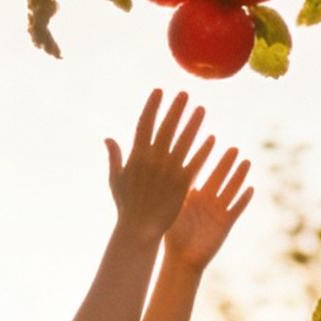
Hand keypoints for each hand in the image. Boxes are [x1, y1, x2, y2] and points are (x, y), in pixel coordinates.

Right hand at [105, 88, 215, 243]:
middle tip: (184, 93)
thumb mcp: (116, 180)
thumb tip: (108, 139)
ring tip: (201, 109)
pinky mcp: (182, 184)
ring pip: (184, 142)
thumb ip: (115, 157)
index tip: (159, 91)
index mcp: (137, 156)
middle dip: (176, 109)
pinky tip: (212, 139)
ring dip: (193, 124)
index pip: (145, 124)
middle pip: (167, 128)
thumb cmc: (127, 205)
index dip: (153, 106)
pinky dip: (204, 151)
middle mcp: (153, 160)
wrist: (139, 229)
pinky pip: (195, 163)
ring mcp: (169, 171)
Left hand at [162, 143, 253, 271]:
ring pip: (231, 189)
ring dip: (239, 176)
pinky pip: (237, 209)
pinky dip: (243, 199)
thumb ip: (171, 190)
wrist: (181, 260)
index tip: (211, 137)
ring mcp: (218, 211)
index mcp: (192, 195)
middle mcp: (207, 200)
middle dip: (226, 163)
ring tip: (246, 161)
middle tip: (233, 148)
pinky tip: (250, 188)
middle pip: (219, 177)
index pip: (201, 170)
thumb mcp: (170, 210)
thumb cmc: (171, 237)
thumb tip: (162, 169)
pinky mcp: (226, 224)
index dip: (206, 155)